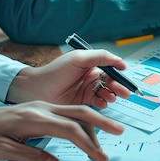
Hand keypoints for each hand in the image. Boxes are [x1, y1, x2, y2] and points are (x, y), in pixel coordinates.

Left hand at [0, 101, 123, 160]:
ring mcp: (42, 107)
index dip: (88, 143)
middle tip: (120, 131)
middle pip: (79, 113)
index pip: (70, 129)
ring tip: (108, 134)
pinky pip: (67, 114)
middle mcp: (43, 109)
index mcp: (35, 117)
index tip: (99, 158)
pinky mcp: (40, 110)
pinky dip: (81, 122)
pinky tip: (86, 132)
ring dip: (93, 123)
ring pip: (75, 112)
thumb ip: (32, 155)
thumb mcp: (3, 151)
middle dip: (101, 122)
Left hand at [6, 50, 130, 108]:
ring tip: (110, 97)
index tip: (124, 75)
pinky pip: (98, 103)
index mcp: (89, 65)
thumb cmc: (54, 72)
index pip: (109, 67)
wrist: (35, 90)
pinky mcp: (83, 103)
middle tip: (124, 92)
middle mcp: (89, 78)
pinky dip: (102, 104)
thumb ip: (100, 57)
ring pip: (106, 93)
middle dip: (118, 87)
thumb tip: (120, 60)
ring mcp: (86, 91)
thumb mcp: (78, 58)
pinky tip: (101, 103)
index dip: (118, 72)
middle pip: (110, 82)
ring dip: (111, 95)